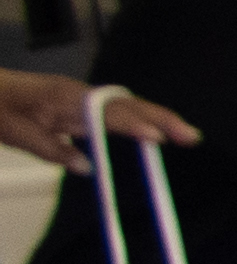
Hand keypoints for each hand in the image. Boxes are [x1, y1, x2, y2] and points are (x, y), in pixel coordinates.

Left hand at [0, 75, 183, 171]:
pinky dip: (138, 119)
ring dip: (155, 119)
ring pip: (126, 106)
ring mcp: (81, 97)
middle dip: (162, 119)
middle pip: (129, 105)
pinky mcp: (77, 103)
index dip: (136, 125)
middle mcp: (80, 95)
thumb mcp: (15, 133)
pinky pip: (115, 111)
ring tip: (182, 135)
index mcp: (66, 99)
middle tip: (191, 137)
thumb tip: (87, 169)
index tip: (159, 139)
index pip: (110, 112)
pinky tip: (149, 131)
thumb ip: (52, 150)